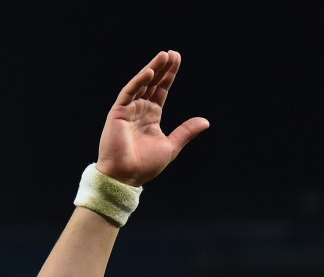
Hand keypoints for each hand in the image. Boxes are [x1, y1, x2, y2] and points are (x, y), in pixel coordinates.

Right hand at [96, 50, 209, 185]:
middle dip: (163, 68)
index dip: (169, 76)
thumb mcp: (171, 145)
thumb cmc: (145, 166)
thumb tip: (205, 121)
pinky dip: (138, 82)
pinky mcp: (118, 113)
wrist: (126, 177)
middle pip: (152, 83)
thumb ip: (186, 131)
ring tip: (163, 56)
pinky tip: (149, 72)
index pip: (161, 90)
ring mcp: (128, 110)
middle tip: (173, 53)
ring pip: (141, 84)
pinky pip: (129, 93)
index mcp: (152, 117)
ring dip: (152, 69)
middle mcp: (140, 110)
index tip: (177, 60)